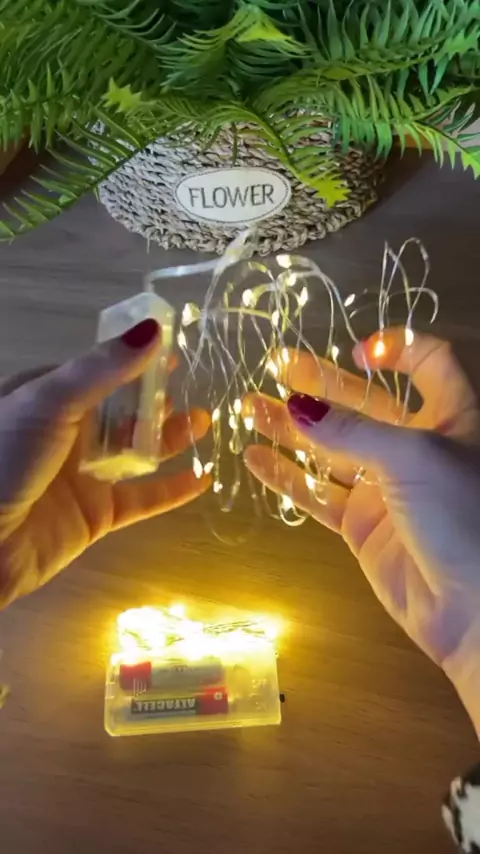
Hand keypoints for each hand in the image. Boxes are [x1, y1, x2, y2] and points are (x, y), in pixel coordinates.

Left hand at [0, 319, 209, 606]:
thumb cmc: (7, 457)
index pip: (99, 373)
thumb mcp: (50, 402)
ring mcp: (81, 475)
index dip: (135, 361)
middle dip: (155, 400)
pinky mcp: (95, 515)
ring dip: (169, 438)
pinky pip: (141, 499)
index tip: (172, 352)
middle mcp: (65, 434)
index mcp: (46, 399)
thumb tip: (154, 330)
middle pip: (121, 411)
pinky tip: (201, 478)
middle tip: (189, 390)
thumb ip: (103, 369)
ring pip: (135, 452)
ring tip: (202, 423)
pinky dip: (171, 490)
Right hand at [244, 329, 479, 733]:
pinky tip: (254, 459)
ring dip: (292, 428)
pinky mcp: (363, 527)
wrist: (473, 609)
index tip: (357, 350)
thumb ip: (353, 431)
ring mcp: (387, 489)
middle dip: (320, 384)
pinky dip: (287, 477)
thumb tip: (297, 407)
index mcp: (453, 417)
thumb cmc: (462, 516)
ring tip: (249, 407)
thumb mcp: (413, 458)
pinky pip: (319, 495)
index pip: (427, 364)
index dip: (396, 349)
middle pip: (363, 403)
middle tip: (275, 365)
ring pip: (332, 449)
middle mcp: (418, 447)